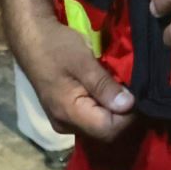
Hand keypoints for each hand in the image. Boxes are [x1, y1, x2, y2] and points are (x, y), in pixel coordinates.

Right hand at [16, 13, 135, 140]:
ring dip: (114, 109)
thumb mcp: (82, 61)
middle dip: (123, 114)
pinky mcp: (65, 113)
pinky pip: (91, 117)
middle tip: (134, 88)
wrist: (31, 37)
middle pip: (104, 131)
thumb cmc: (55, 46)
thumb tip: (128, 105)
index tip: (138, 94)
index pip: (108, 130)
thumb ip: (104, 85)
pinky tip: (110, 90)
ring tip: (123, 87)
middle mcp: (66, 124)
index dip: (128, 116)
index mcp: (68, 114)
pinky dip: (104, 106)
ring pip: (99, 125)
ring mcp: (64, 120)